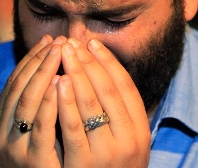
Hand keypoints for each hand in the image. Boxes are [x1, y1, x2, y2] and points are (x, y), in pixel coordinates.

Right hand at [0, 35, 65, 166]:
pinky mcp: (34, 161)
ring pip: (26, 102)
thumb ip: (38, 102)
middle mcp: (2, 133)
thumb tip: (53, 67)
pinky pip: (41, 127)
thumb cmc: (46, 156)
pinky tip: (62, 82)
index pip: (14, 82)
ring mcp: (15, 148)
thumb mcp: (34, 127)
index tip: (49, 40)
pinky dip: (49, 101)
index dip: (31, 59)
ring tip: (61, 52)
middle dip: (39, 61)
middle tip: (58, 41)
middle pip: (19, 87)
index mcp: (1, 122)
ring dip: (44, 73)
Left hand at [57, 38, 150, 166]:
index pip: (125, 86)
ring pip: (91, 103)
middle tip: (72, 41)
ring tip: (64, 53)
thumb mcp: (125, 139)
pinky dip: (65, 102)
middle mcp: (129, 139)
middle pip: (107, 90)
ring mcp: (107, 153)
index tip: (92, 42)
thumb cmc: (111, 166)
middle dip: (88, 61)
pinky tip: (57, 81)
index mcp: (140, 129)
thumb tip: (102, 70)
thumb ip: (119, 111)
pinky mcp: (83, 164)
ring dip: (76, 73)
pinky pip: (73, 127)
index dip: (108, 61)